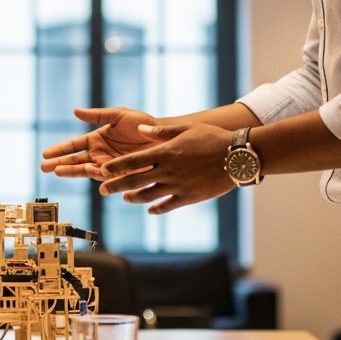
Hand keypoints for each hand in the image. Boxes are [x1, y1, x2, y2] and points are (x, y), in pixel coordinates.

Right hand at [41, 107, 158, 176]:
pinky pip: (106, 176)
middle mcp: (100, 154)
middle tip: (44, 167)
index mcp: (96, 139)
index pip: (73, 146)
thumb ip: (97, 115)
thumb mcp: (118, 115)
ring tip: (59, 170)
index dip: (59, 150)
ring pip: (86, 171)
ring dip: (72, 171)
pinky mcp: (121, 174)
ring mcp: (109, 166)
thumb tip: (75, 111)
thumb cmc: (142, 124)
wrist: (163, 137)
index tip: (45, 154)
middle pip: (75, 161)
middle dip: (59, 164)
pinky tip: (87, 170)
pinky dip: (95, 174)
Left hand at [93, 121, 235, 214]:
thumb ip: (160, 131)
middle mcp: (167, 171)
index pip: (132, 161)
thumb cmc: (212, 138)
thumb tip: (140, 130)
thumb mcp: (185, 129)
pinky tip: (150, 209)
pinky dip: (156, 209)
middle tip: (103, 190)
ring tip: (125, 198)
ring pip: (148, 196)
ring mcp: (177, 186)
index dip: (115, 167)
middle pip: (134, 181)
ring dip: (133, 198)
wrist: (238, 156)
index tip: (103, 171)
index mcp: (164, 152)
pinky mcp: (189, 197)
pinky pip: (167, 206)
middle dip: (116, 186)